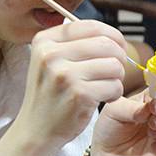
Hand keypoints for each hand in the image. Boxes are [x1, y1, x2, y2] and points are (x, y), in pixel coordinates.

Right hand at [11, 20, 132, 151]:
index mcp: (45, 40)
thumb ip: (76, 44)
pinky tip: (101, 98)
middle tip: (113, 72)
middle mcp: (51, 54)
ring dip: (117, 78)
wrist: (36, 129)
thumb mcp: (51, 61)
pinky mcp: (79, 94)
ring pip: (114, 65)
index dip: (113, 36)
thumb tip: (113, 36)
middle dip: (118, 58)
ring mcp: (65, 75)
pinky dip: (114, 94)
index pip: (91, 26)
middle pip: (107, 44)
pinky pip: (115, 86)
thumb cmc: (51, 94)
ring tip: (103, 87)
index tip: (118, 47)